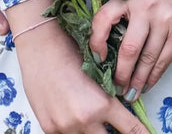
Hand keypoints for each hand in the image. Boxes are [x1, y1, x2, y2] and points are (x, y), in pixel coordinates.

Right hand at [13, 17, 149, 133]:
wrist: (41, 47)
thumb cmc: (72, 51)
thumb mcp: (98, 74)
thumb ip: (108, 97)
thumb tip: (120, 108)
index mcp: (102, 104)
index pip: (130, 129)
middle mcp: (84, 120)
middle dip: (114, 133)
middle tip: (115, 124)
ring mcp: (65, 128)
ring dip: (93, 130)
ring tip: (90, 113)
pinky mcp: (49, 129)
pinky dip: (74, 129)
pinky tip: (72, 114)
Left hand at [89, 0, 171, 98]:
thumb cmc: (162, 2)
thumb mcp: (140, 1)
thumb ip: (124, 20)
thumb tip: (106, 57)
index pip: (104, 17)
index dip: (96, 41)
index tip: (98, 59)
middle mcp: (147, 6)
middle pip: (129, 48)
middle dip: (121, 73)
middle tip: (116, 87)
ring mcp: (165, 20)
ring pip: (146, 59)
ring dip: (137, 81)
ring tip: (130, 93)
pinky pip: (162, 62)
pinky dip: (152, 78)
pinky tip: (146, 85)